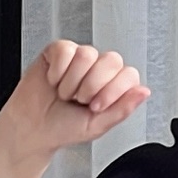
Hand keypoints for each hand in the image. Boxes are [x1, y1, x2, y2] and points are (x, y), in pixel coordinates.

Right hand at [0, 40, 150, 162]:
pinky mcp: (59, 50)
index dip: (112, 91)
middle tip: (80, 100)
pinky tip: (54, 80)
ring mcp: (80, 58)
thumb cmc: (63, 127)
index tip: (96, 107)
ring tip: (65, 93)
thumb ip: (122, 109)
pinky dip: (57, 70)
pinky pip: (65, 50)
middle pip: (112, 60)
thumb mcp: (97, 125)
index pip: (129, 74)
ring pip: (87, 54)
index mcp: (113, 86)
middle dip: (92, 86)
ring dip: (72, 81)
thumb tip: (144, 92)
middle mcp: (99, 69)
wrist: (33, 128)